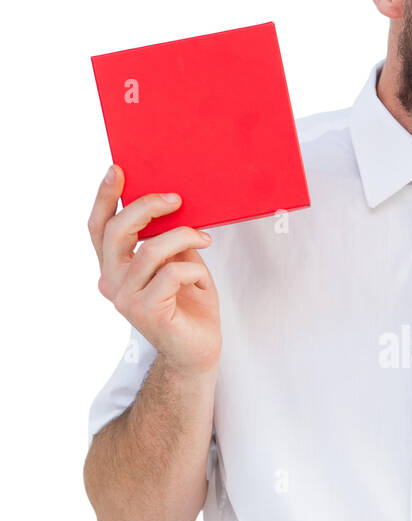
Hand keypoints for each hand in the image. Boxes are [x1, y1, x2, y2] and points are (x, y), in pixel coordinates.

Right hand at [88, 165, 221, 374]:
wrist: (199, 351)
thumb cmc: (189, 304)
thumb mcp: (178, 261)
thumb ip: (166, 237)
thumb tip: (172, 202)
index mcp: (113, 268)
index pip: (99, 227)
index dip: (105, 197)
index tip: (118, 169)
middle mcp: (111, 283)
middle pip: (116, 232)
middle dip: (146, 207)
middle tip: (176, 198)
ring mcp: (126, 300)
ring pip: (151, 250)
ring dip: (183, 237)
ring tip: (204, 238)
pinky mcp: (147, 313)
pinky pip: (172, 274)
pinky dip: (193, 269)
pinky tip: (201, 281)